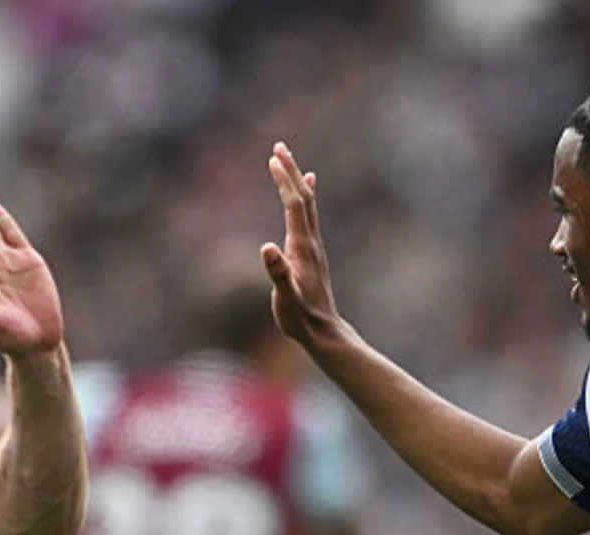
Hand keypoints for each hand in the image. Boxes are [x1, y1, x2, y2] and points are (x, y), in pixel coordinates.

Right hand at [260, 142, 348, 349]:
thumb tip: (266, 247)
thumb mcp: (284, 297)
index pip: (294, 205)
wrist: (323, 332)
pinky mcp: (311, 253)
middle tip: (279, 147)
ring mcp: (313, 247)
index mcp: (302, 247)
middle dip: (290, 172)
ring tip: (289, 162)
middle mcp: (310, 241)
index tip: (273, 158)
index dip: (284, 181)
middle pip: (302, 198)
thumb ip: (276, 273)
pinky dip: (306, 199)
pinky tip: (307, 192)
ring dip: (296, 181)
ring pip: (307, 206)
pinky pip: (308, 217)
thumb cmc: (300, 317)